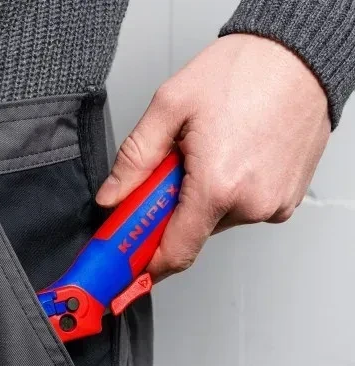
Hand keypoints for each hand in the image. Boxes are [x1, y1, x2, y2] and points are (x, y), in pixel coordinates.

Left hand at [96, 34, 330, 281]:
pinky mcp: (286, 200)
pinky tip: (232, 158)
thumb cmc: (244, 72)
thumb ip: (134, 160)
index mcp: (217, 186)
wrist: (299, 56)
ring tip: (210, 153)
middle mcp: (250, 203)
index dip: (148, 263)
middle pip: (193, 231)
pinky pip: (243, 208)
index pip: (175, 251)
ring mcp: (273, 204)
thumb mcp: (170, 107)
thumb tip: (112, 197)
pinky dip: (228, 191)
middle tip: (173, 171)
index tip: (132, 263)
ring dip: (203, 196)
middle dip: (174, 209)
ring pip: (217, 218)